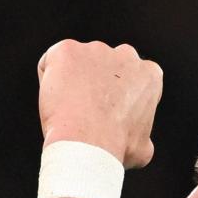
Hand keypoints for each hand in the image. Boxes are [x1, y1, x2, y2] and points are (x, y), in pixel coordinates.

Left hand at [37, 39, 162, 168]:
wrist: (88, 143)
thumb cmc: (116, 147)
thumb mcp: (143, 146)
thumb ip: (140, 130)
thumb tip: (138, 140)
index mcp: (149, 75)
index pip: (131, 78)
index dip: (118, 96)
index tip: (108, 113)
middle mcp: (126, 55)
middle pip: (105, 64)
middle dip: (97, 81)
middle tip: (87, 109)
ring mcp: (96, 50)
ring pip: (78, 64)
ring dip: (72, 82)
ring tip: (70, 110)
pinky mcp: (68, 50)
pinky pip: (52, 62)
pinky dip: (48, 80)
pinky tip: (55, 102)